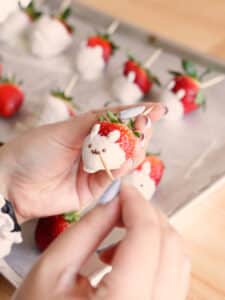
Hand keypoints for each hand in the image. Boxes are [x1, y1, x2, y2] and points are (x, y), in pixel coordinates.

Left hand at [0, 103, 164, 222]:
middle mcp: (93, 148)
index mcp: (86, 129)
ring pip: (125, 158)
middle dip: (139, 131)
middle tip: (146, 125)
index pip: (117, 118)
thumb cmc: (32, 151)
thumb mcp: (63, 130)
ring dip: (135, 149)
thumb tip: (121, 114)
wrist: (13, 185)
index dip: (138, 113)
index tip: (158, 109)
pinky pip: (115, 176)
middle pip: (125, 138)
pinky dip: (124, 167)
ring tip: (139, 140)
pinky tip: (127, 160)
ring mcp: (95, 168)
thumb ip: (93, 123)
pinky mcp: (94, 188)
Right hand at [13, 184, 189, 299]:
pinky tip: (127, 255)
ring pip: (178, 261)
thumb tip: (115, 199)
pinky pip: (173, 276)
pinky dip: (156, 253)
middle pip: (171, 247)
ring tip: (120, 233)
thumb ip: (87, 228)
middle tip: (123, 204)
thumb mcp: (52, 269)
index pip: (147, 237)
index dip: (137, 204)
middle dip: (147, 215)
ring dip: (153, 234)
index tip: (124, 188)